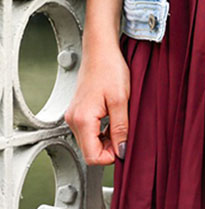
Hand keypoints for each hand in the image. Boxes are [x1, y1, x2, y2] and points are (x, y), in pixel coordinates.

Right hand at [65, 38, 129, 164]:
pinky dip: (103, 131)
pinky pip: (90, 131)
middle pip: (90, 151)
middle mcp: (74, 120)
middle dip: (110, 148)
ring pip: (90, 142)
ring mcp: (74, 116)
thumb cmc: (110, 70)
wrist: (101, 51)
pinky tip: (114, 119)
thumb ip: (121, 129)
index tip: (124, 147)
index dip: (110, 157)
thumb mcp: (121, 101)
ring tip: (121, 123)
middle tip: (126, 133)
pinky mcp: (79, 112)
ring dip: (108, 139)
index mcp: (83, 120)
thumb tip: (121, 151)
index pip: (92, 157)